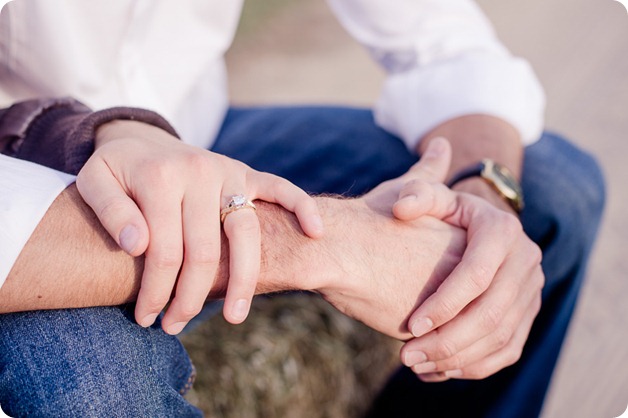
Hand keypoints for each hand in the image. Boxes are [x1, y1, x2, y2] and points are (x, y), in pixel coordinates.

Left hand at [76, 121, 322, 333]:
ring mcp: (229, 171)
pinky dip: (301, 208)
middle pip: (205, 251)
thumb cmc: (117, 170)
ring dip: (244, 280)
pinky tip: (315, 233)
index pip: (164, 250)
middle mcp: (200, 171)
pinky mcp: (247, 173)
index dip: (156, 292)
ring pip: (246, 232)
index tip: (146, 318)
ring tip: (236, 317)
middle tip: (174, 326)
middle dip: (191, 298)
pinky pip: (281, 189)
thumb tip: (137, 244)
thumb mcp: (92, 181)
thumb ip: (109, 210)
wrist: (143, 139)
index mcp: (160, 176)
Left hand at [393, 138, 543, 380]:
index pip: (477, 275)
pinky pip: (508, 350)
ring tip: (417, 366)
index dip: (445, 303)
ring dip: (458, 358)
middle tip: (406, 355)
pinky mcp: (527, 314)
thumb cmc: (439, 213)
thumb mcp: (428, 195)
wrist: (468, 228)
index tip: (411, 324)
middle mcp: (526, 261)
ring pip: (501, 337)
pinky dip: (475, 366)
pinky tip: (438, 370)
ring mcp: (531, 290)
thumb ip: (415, 195)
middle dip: (448, 340)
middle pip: (492, 313)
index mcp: (502, 230)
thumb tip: (402, 209)